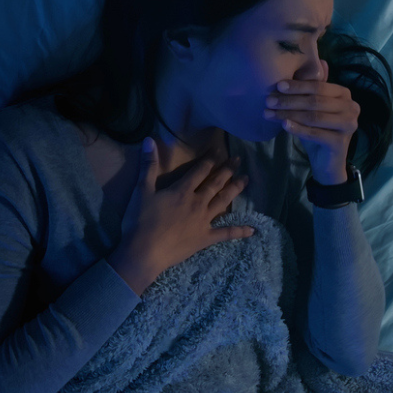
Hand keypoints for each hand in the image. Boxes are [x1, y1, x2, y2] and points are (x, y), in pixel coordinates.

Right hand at [114, 138, 254, 293]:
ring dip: (235, 189)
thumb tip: (149, 140)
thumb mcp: (141, 191)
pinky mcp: (206, 238)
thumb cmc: (140, 221)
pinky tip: (252, 229)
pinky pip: (226, 233)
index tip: (219, 151)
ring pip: (223, 201)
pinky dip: (239, 231)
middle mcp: (197, 203)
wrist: (145, 252)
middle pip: (215, 183)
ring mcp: (204, 221)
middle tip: (238, 160)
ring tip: (246, 180)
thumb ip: (148, 166)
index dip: (209, 160)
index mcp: (182, 190)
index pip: (199, 171)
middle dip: (227, 170)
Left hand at [264, 59, 358, 183]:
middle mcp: (351, 107)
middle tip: (269, 100)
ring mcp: (349, 125)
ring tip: (269, 113)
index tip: (278, 85)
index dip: (298, 86)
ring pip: (313, 116)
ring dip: (289, 113)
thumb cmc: (319, 130)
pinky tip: (283, 125)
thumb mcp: (314, 107)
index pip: (319, 86)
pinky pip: (315, 133)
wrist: (327, 162)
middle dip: (290, 100)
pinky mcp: (341, 142)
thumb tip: (318, 60)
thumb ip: (314, 88)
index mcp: (344, 94)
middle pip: (315, 101)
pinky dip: (297, 128)